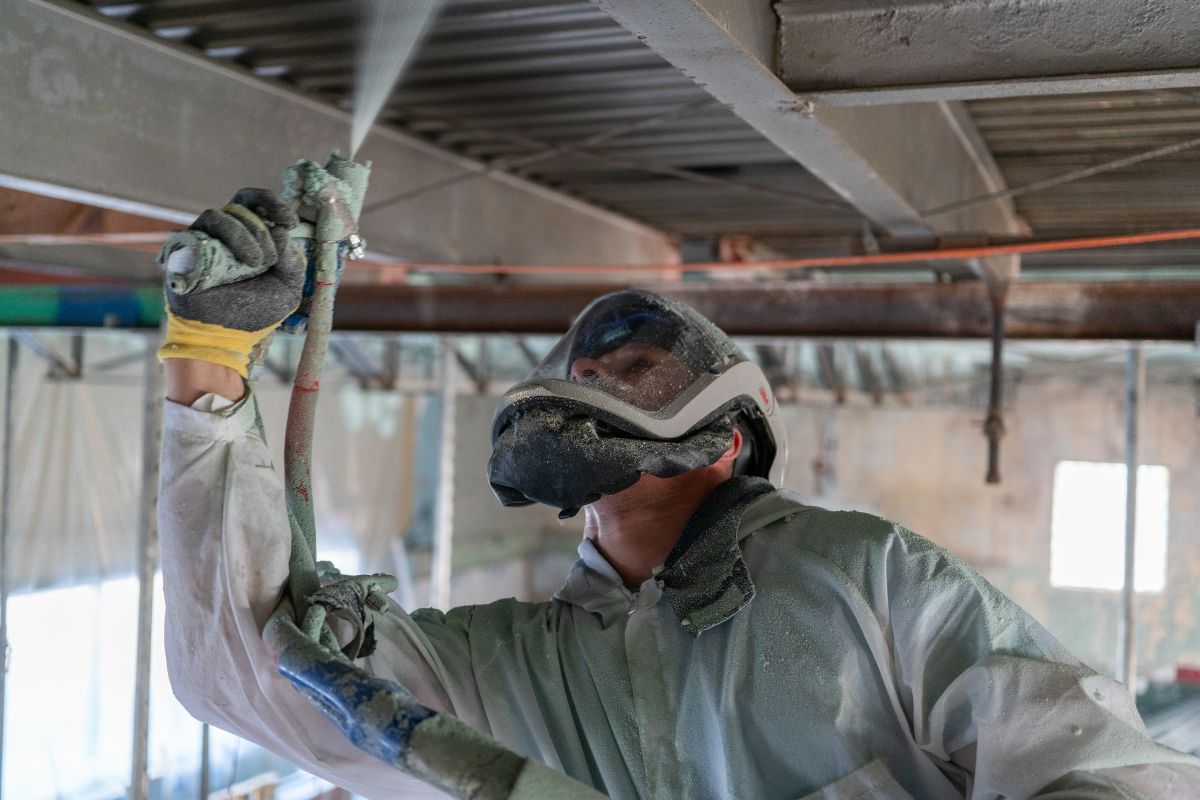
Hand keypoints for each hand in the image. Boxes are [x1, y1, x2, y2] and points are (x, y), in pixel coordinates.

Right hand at [159, 189, 305, 377]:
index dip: (272, 203)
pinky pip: (197, 232)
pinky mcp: (183, 252)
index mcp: (249, 237)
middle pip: (240, 206)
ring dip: (243, 234)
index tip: (290, 221)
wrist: (226, 338)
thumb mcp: (288, 287)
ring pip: (219, 216)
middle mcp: (225, 235)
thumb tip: (281, 231)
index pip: (256, 203)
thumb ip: (293, 261)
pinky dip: (221, 240)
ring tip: (257, 263)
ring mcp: (203, 241)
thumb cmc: (255, 313)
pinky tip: (237, 263)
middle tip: (270, 258)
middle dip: (260, 228)